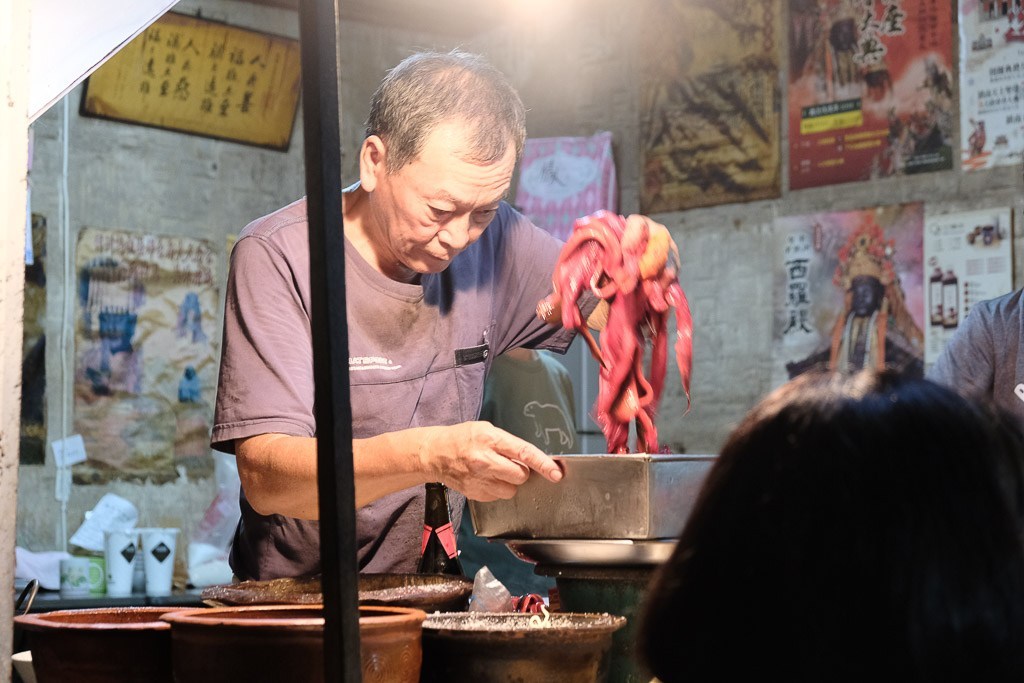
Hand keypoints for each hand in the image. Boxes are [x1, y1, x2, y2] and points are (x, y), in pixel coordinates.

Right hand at [418, 421, 562, 500]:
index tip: (556, 473)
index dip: (543, 464)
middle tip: (509, 463)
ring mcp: (479, 480)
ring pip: (511, 490)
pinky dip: (497, 489)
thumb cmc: (463, 438)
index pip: (524, 453)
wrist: (435, 453)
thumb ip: (509, 444)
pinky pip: (498, 497)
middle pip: (520, 476)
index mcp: (490, 440)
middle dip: (521, 472)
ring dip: (509, 482)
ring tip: (495, 471)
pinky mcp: (475, 494)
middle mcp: (485, 461)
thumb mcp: (487, 430)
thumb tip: (531, 460)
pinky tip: (485, 478)